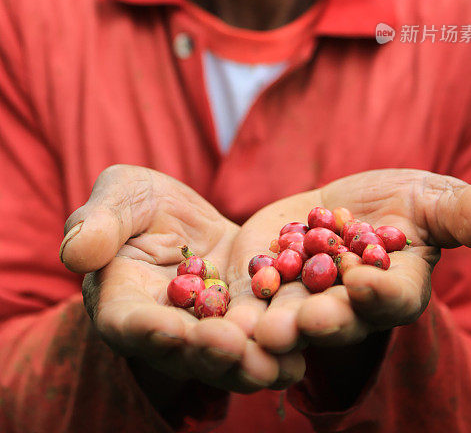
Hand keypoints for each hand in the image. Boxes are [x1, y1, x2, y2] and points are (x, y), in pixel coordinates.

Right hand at [60, 164, 304, 394]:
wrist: (181, 211)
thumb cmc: (137, 201)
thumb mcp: (119, 196)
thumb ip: (99, 222)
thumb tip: (76, 251)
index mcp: (123, 303)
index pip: (129, 323)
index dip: (148, 330)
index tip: (171, 329)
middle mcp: (167, 327)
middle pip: (185, 350)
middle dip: (210, 353)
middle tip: (236, 350)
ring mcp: (209, 327)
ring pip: (229, 353)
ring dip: (251, 361)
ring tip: (278, 362)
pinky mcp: (246, 315)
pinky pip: (262, 331)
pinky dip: (282, 341)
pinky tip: (308, 344)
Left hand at [225, 169, 470, 357]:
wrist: (339, 207)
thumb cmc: (396, 203)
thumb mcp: (428, 198)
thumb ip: (463, 212)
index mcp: (394, 287)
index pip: (392, 297)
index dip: (381, 293)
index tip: (366, 285)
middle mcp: (347, 307)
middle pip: (336, 317)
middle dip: (321, 320)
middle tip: (301, 324)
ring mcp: (301, 302)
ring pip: (287, 321)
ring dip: (272, 329)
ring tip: (257, 331)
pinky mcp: (262, 292)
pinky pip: (245, 305)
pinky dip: (232, 313)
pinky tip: (212, 315)